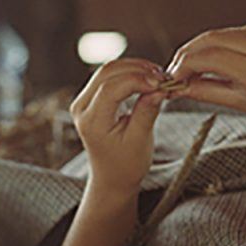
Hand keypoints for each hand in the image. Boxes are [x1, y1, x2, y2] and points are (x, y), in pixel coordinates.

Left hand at [69, 57, 167, 195]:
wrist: (113, 177)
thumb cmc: (126, 165)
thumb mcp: (140, 140)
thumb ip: (147, 111)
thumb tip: (159, 88)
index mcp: (92, 121)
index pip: (111, 88)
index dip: (138, 80)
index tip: (161, 84)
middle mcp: (82, 108)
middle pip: (107, 73)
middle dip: (137, 70)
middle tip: (163, 77)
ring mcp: (83, 101)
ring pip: (108, 70)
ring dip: (134, 69)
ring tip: (158, 78)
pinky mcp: (91, 98)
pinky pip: (109, 77)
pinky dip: (129, 74)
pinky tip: (147, 79)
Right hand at [161, 21, 245, 130]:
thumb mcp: (243, 103)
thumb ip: (207, 92)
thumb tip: (179, 87)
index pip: (207, 57)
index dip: (183, 66)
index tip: (173, 79)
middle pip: (208, 39)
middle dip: (186, 54)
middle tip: (175, 71)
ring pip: (218, 34)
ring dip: (199, 48)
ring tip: (190, 69)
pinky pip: (232, 33)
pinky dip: (217, 44)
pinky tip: (211, 60)